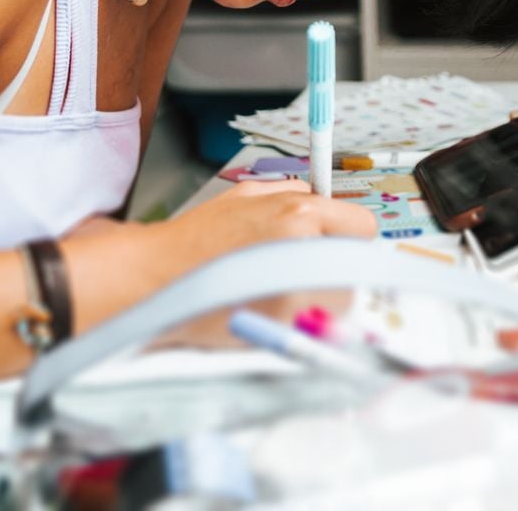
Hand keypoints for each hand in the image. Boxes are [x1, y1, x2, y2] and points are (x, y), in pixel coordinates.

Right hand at [149, 180, 372, 337]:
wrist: (156, 276)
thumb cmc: (195, 239)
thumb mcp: (246, 197)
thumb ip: (291, 195)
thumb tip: (325, 203)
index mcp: (299, 211)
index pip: (361, 225)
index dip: (348, 236)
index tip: (334, 246)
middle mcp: (304, 244)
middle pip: (356, 264)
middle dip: (335, 267)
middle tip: (305, 273)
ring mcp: (298, 286)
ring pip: (342, 297)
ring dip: (323, 297)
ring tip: (284, 293)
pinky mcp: (285, 322)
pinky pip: (317, 323)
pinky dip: (304, 321)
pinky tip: (273, 310)